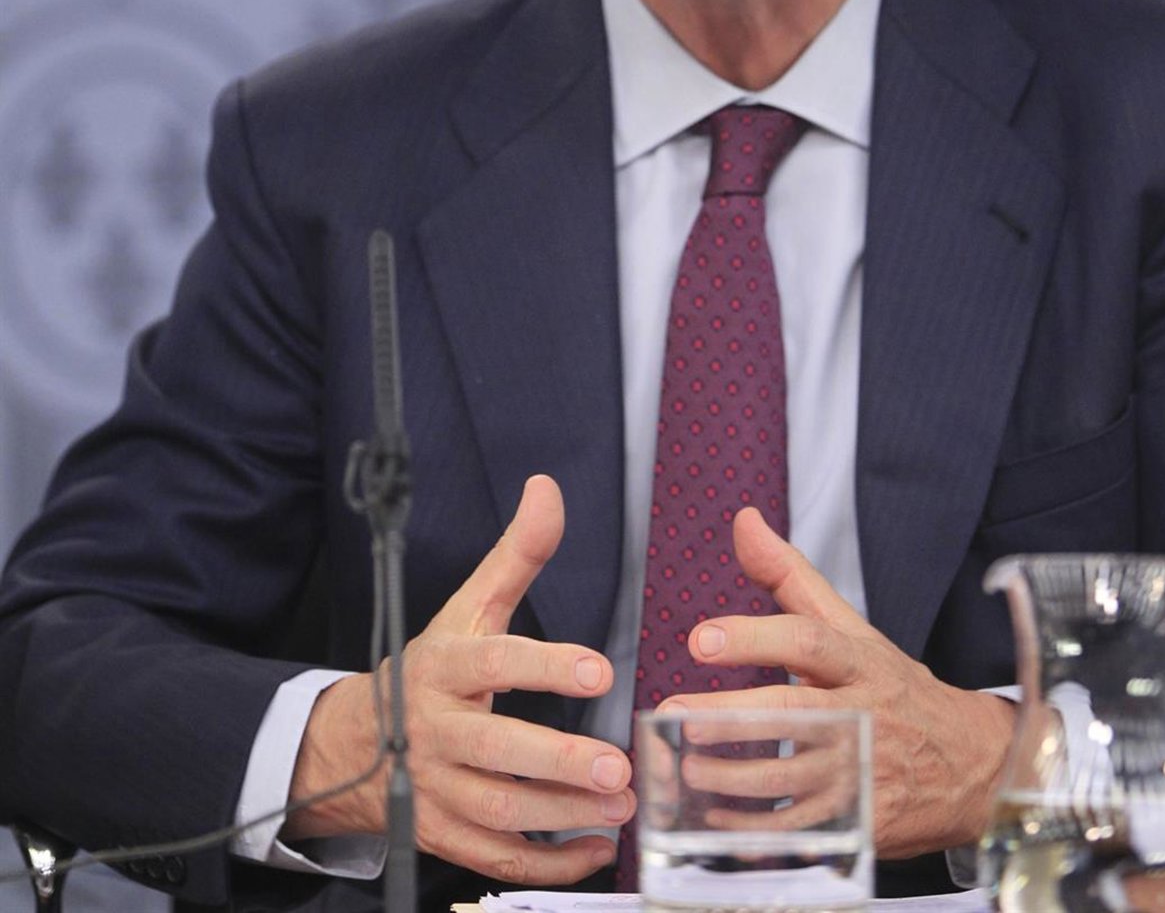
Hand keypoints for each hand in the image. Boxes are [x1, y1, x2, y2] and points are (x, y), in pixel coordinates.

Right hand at [286, 474, 632, 881]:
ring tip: (621, 805)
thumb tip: (547, 488)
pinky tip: (594, 849)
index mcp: (444, 667)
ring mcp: (433, 789)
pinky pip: (494, 858)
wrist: (355, 740)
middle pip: (496, 751)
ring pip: (498, 811)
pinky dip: (547, 864)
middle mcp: (434, 730)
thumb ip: (517, 554)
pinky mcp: (440, 835)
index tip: (598, 671)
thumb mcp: (469, 606)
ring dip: (562, 815)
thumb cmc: (434, 667)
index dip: (544, 667)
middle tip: (618, 767)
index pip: (493, 662)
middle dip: (560, 763)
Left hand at [668, 507, 1014, 857]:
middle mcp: (861, 714)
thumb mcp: (850, 626)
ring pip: (791, 776)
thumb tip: (744, 519)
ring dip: (733, 777)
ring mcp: (862, 771)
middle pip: (793, 713)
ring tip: (685, 768)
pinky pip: (802, 827)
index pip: (806, 641)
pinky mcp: (861, 821)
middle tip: (677, 716)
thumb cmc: (895, 687)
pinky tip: (714, 821)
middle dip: (731, 717)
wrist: (973, 765)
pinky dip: (756, 830)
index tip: (701, 641)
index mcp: (858, 661)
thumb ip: (789, 574)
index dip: (754, 638)